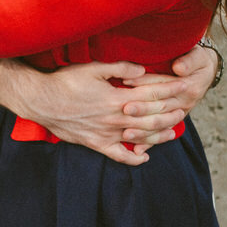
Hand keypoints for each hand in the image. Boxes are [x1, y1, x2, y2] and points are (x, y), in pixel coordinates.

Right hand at [9, 61, 190, 164]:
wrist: (40, 100)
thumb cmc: (64, 81)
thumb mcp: (92, 68)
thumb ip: (119, 68)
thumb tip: (142, 70)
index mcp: (117, 98)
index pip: (153, 95)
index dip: (171, 90)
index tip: (185, 86)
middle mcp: (116, 118)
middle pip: (152, 118)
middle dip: (172, 113)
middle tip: (185, 109)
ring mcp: (106, 133)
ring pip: (140, 138)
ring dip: (160, 135)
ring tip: (173, 131)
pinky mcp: (95, 144)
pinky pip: (119, 156)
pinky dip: (134, 159)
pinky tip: (144, 157)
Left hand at [119, 43, 217, 144]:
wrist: (205, 73)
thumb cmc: (197, 60)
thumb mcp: (198, 56)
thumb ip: (189, 61)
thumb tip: (179, 68)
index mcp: (188, 87)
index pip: (162, 84)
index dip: (143, 81)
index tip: (125, 80)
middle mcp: (184, 103)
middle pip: (159, 107)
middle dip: (141, 108)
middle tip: (124, 109)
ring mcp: (179, 114)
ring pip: (159, 124)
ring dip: (143, 130)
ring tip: (126, 134)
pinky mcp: (174, 121)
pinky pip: (162, 134)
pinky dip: (150, 143)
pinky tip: (137, 152)